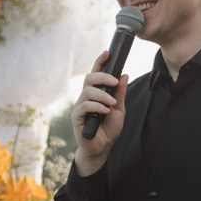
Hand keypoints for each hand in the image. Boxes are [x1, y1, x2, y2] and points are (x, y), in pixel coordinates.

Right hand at [70, 48, 128, 175]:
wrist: (102, 148)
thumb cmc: (109, 129)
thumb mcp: (119, 109)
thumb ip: (120, 94)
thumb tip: (124, 75)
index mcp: (96, 94)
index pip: (96, 74)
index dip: (100, 62)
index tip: (107, 53)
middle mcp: (86, 97)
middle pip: (89, 78)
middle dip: (103, 77)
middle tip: (115, 83)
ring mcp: (80, 107)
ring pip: (87, 91)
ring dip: (103, 96)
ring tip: (112, 105)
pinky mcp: (76, 117)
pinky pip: (84, 105)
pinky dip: (97, 106)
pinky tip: (105, 112)